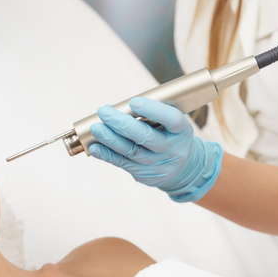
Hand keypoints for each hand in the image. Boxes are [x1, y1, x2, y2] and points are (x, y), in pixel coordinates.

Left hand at [88, 97, 221, 202]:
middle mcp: (171, 149)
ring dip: (110, 139)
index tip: (133, 101)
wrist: (183, 169)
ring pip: (131, 151)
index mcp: (181, 130)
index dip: (153, 110)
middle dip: (121, 124)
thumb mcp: (171, 124)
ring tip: (95, 128)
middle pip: (145, 137)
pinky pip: (122, 164)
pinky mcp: (144, 175)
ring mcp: (157, 164)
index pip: (171, 119)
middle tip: (104, 112)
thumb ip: (150, 114)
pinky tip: (94, 147)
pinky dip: (107, 155)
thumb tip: (114, 108)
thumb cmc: (170, 136)